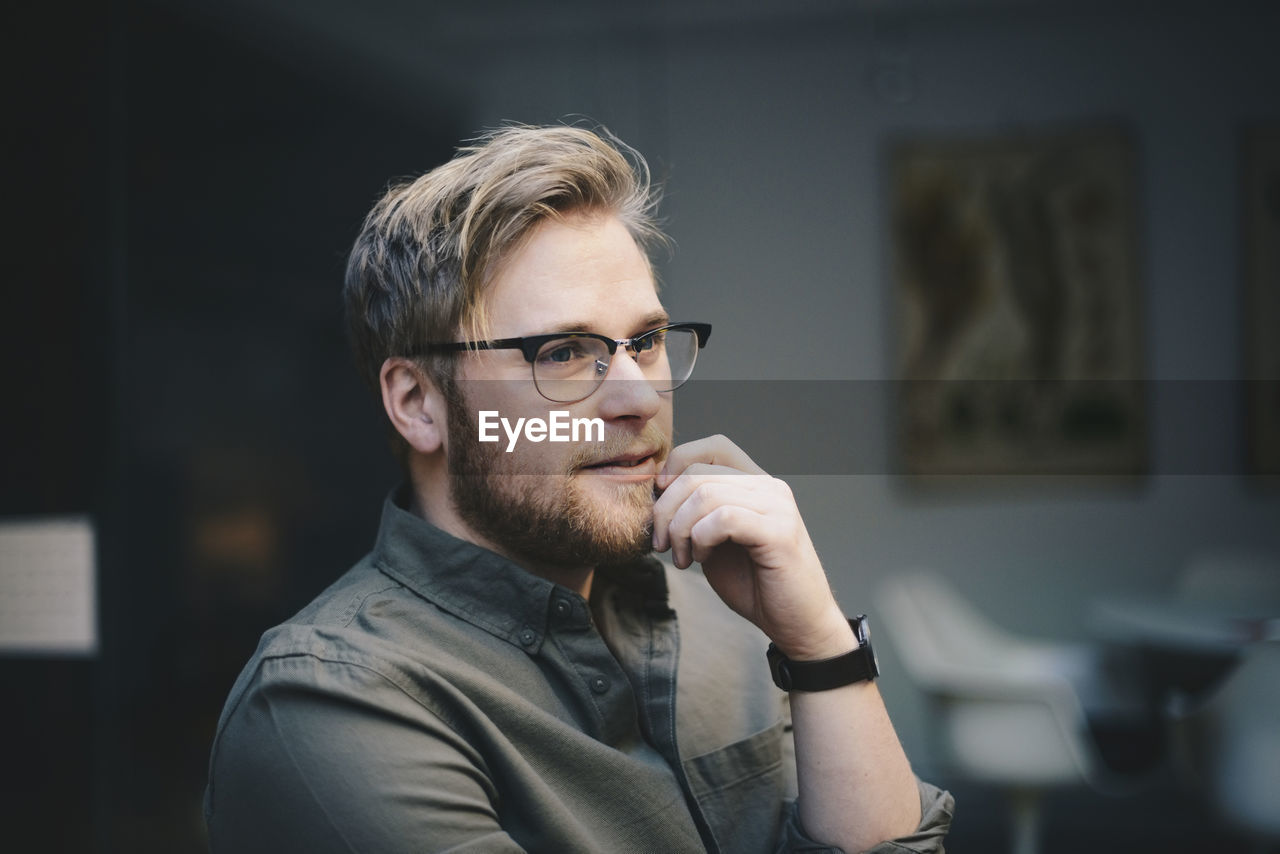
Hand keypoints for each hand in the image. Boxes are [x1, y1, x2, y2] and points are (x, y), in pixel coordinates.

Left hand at [651, 435, 853, 659]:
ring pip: (706, 494)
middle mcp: (770, 486)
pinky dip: (701, 539)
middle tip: (662, 544)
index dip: (677, 465)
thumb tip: (657, 491)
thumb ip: (697, 511)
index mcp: (756, 482)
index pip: (713, 446)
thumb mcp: (714, 539)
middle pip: (697, 472)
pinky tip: (702, 559)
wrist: (795, 624)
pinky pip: (724, 518)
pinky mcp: (779, 532)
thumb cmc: (755, 583)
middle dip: (665, 510)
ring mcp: (777, 506)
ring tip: (682, 558)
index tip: (660, 499)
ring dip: (680, 530)